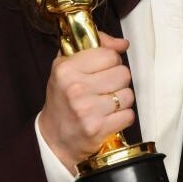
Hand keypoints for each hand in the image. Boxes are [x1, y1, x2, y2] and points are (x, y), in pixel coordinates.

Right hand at [38, 31, 134, 171]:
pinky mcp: (98, 129)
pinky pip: (129, 115)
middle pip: (123, 74)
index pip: (110, 55)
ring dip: (121, 100)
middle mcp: (76, 88)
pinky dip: (122, 117)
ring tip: (105, 103)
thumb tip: (123, 43)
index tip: (102, 69)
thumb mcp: (68, 66)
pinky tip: (108, 117)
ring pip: (128, 95)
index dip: (110, 61)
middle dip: (117, 80)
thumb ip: (96, 46)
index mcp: (66, 69)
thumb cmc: (63, 99)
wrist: (54, 137)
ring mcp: (87, 110)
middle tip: (104, 87)